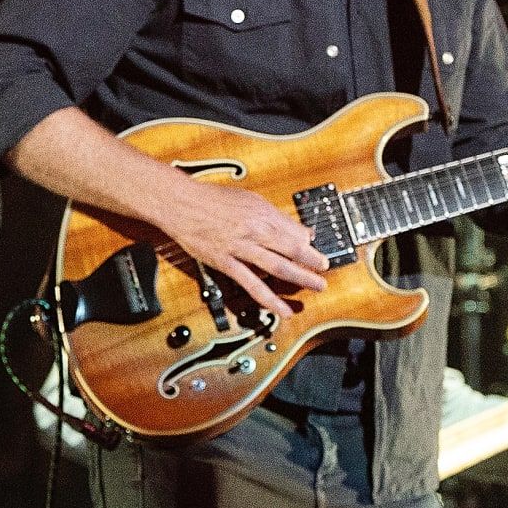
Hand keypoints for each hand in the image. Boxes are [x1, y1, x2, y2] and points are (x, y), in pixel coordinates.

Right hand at [163, 180, 328, 319]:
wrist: (182, 204)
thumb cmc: (213, 199)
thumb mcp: (250, 199)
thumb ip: (272, 215)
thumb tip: (294, 228)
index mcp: (263, 214)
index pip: (295, 232)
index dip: (309, 244)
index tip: (318, 251)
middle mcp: (256, 231)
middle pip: (293, 249)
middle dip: (313, 262)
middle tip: (325, 270)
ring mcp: (242, 249)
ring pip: (278, 267)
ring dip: (301, 279)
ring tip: (317, 287)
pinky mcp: (227, 264)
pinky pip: (252, 285)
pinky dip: (270, 299)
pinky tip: (282, 309)